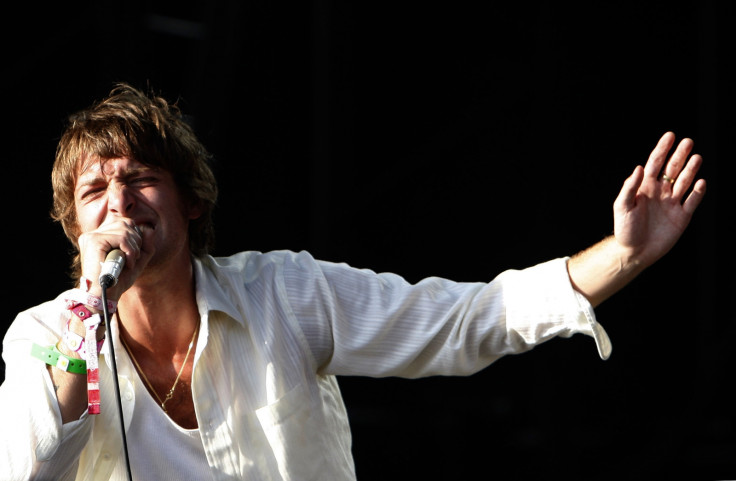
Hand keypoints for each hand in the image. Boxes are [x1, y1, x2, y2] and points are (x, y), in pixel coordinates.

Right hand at [77, 218, 151, 300]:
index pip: (124, 223)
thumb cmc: (118, 280)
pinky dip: (130, 251)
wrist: (104, 295)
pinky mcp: (94, 241)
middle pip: (126, 223)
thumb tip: (149, 229)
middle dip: (137, 241)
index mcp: (100, 236)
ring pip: (125, 229)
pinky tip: (127, 263)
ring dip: (134, 248)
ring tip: (130, 262)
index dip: (136, 236)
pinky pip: (121, 237)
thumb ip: (145, 246)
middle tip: (134, 259)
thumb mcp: (137, 261)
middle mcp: (94, 234)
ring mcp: (92, 236)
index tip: (134, 254)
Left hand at [613, 131, 705, 267]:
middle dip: (680, 155)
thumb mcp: (622, 206)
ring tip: (697, 157)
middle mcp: (660, 192)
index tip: (670, 135)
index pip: (655, 163)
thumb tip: (640, 168)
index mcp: (645, 187)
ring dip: (691, 170)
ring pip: (684, 182)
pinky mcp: (682, 216)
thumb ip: (630, 187)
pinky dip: (697, 192)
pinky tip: (701, 182)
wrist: (635, 252)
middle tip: (688, 142)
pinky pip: (692, 201)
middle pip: (673, 169)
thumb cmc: (625, 229)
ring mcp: (672, 203)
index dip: (662, 149)